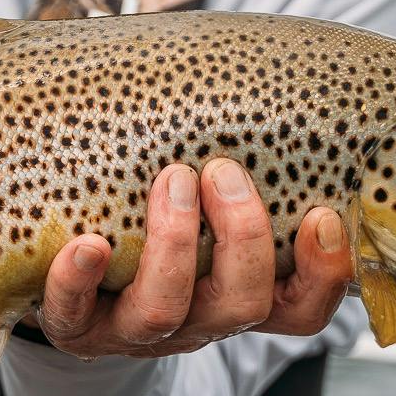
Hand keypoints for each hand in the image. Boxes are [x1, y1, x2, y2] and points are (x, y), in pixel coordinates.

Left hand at [33, 159, 352, 358]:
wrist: (72, 279)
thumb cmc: (152, 221)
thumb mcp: (203, 201)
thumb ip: (231, 154)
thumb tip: (260, 67)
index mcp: (236, 295)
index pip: (302, 309)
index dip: (322, 273)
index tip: (321, 214)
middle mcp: (194, 320)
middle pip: (242, 306)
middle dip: (243, 236)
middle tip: (222, 171)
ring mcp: (132, 329)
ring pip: (165, 312)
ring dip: (174, 246)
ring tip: (171, 180)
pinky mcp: (74, 326)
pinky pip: (73, 316)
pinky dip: (78, 282)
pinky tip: (86, 245)